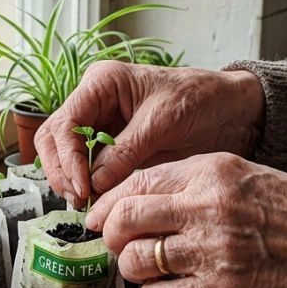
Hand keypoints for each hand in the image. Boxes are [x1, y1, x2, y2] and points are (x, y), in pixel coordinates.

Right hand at [34, 61, 265, 205]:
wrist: (231, 110)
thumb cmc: (200, 99)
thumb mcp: (163, 122)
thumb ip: (125, 151)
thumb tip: (93, 183)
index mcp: (101, 83)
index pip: (65, 122)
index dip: (67, 157)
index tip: (82, 187)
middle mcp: (94, 103)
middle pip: (54, 138)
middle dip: (61, 170)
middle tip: (79, 199)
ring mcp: (101, 126)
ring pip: (65, 155)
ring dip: (70, 180)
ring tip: (87, 203)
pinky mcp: (113, 148)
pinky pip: (89, 168)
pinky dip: (87, 185)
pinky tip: (98, 201)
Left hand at [86, 153, 286, 287]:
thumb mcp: (246, 174)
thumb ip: (194, 181)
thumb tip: (141, 197)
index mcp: (212, 172)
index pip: (137, 180)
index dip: (110, 202)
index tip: (103, 216)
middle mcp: (207, 207)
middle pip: (126, 219)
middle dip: (113, 235)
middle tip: (119, 245)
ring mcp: (212, 251)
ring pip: (136, 261)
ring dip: (134, 269)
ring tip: (150, 270)